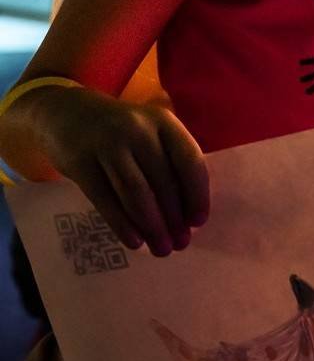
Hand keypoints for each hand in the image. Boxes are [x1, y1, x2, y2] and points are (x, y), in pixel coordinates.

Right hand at [37, 87, 210, 257]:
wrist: (67, 112)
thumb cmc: (121, 130)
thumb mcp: (150, 133)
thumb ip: (168, 162)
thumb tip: (186, 214)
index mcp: (164, 122)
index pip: (190, 160)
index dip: (197, 194)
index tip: (198, 222)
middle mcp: (139, 130)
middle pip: (162, 181)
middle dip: (174, 218)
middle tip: (181, 245)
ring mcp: (108, 144)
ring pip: (136, 193)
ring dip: (152, 225)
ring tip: (161, 249)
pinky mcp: (81, 162)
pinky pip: (105, 199)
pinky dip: (122, 224)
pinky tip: (134, 241)